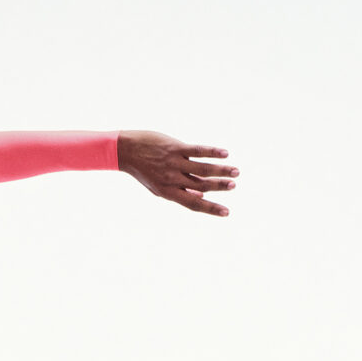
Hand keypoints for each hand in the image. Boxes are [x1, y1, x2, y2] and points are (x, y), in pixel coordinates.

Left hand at [117, 133, 235, 216]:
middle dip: (220, 187)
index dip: (211, 209)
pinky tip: (225, 153)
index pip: (193, 204)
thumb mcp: (157, 187)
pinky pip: (197, 150)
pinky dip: (212, 152)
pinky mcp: (175, 148)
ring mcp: (174, 163)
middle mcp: (172, 179)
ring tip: (236, 172)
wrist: (125, 151)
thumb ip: (179, 193)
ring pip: (202, 169)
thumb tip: (200, 198)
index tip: (227, 212)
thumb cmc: (143, 170)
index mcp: (168, 192)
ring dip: (221, 170)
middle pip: (201, 185)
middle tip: (234, 185)